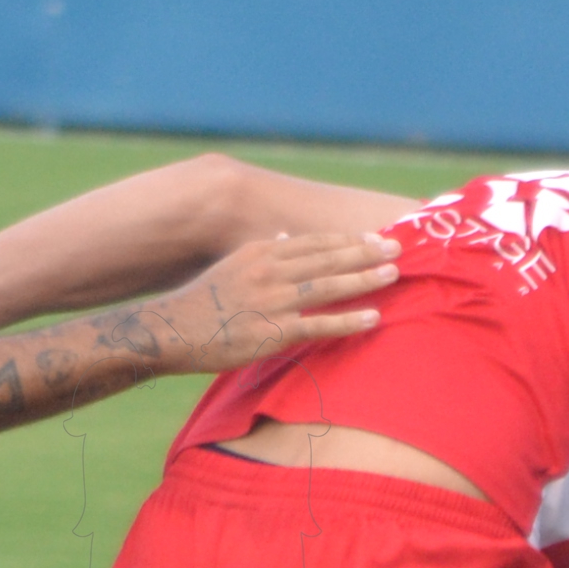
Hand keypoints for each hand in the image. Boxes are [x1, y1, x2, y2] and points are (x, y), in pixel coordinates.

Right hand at [151, 232, 398, 370]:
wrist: (170, 330)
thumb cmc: (201, 301)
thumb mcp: (230, 265)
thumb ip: (261, 251)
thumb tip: (281, 234)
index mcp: (261, 252)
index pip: (314, 241)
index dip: (347, 239)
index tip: (374, 236)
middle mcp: (269, 271)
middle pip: (328, 257)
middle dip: (365, 251)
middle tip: (398, 248)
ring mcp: (271, 302)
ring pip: (329, 286)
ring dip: (364, 279)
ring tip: (393, 274)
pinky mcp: (271, 333)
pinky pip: (319, 325)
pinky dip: (349, 320)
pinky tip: (373, 317)